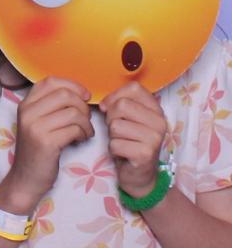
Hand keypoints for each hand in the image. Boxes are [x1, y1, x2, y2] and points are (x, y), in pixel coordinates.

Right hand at [0, 76, 92, 213]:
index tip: (84, 96)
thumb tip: (81, 93)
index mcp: (25, 104)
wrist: (26, 178)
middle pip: (65, 95)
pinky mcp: (46, 142)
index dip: (72, 85)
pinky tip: (81, 139)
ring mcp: (35, 126)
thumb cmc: (38, 149)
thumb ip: (51, 106)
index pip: (51, 81)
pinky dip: (84, 133)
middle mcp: (27, 112)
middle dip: (82, 106)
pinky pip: (74, 129)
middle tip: (85, 120)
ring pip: (73, 112)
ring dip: (86, 122)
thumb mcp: (38, 122)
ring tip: (84, 132)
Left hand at [100, 82, 166, 197]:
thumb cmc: (130, 141)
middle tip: (118, 130)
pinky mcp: (145, 154)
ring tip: (122, 141)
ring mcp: (154, 139)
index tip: (110, 107)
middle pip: (122, 105)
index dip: (115, 95)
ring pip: (116, 125)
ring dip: (112, 135)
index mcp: (156, 109)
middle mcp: (160, 122)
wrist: (140, 174)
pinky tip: (123, 153)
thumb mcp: (128, 118)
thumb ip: (120, 103)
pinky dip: (113, 149)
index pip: (134, 88)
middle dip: (111, 118)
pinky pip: (115, 143)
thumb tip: (104, 104)